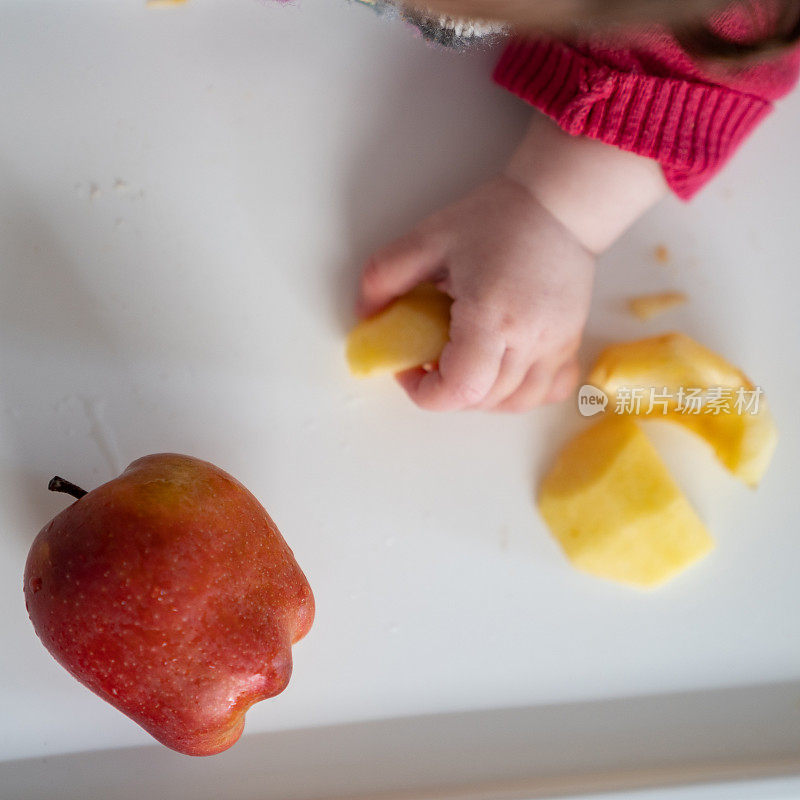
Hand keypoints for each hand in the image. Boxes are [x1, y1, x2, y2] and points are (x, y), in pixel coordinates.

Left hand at [356, 175, 594, 411]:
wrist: (559, 205)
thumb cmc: (498, 218)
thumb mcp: (427, 239)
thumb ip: (384, 276)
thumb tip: (366, 315)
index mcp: (491, 316)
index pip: (459, 390)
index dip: (425, 392)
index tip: (410, 368)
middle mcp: (529, 339)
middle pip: (482, 401)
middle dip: (446, 391)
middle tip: (430, 358)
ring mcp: (556, 346)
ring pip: (516, 404)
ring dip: (481, 397)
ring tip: (464, 363)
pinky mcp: (570, 343)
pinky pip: (549, 391)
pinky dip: (520, 393)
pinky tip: (502, 369)